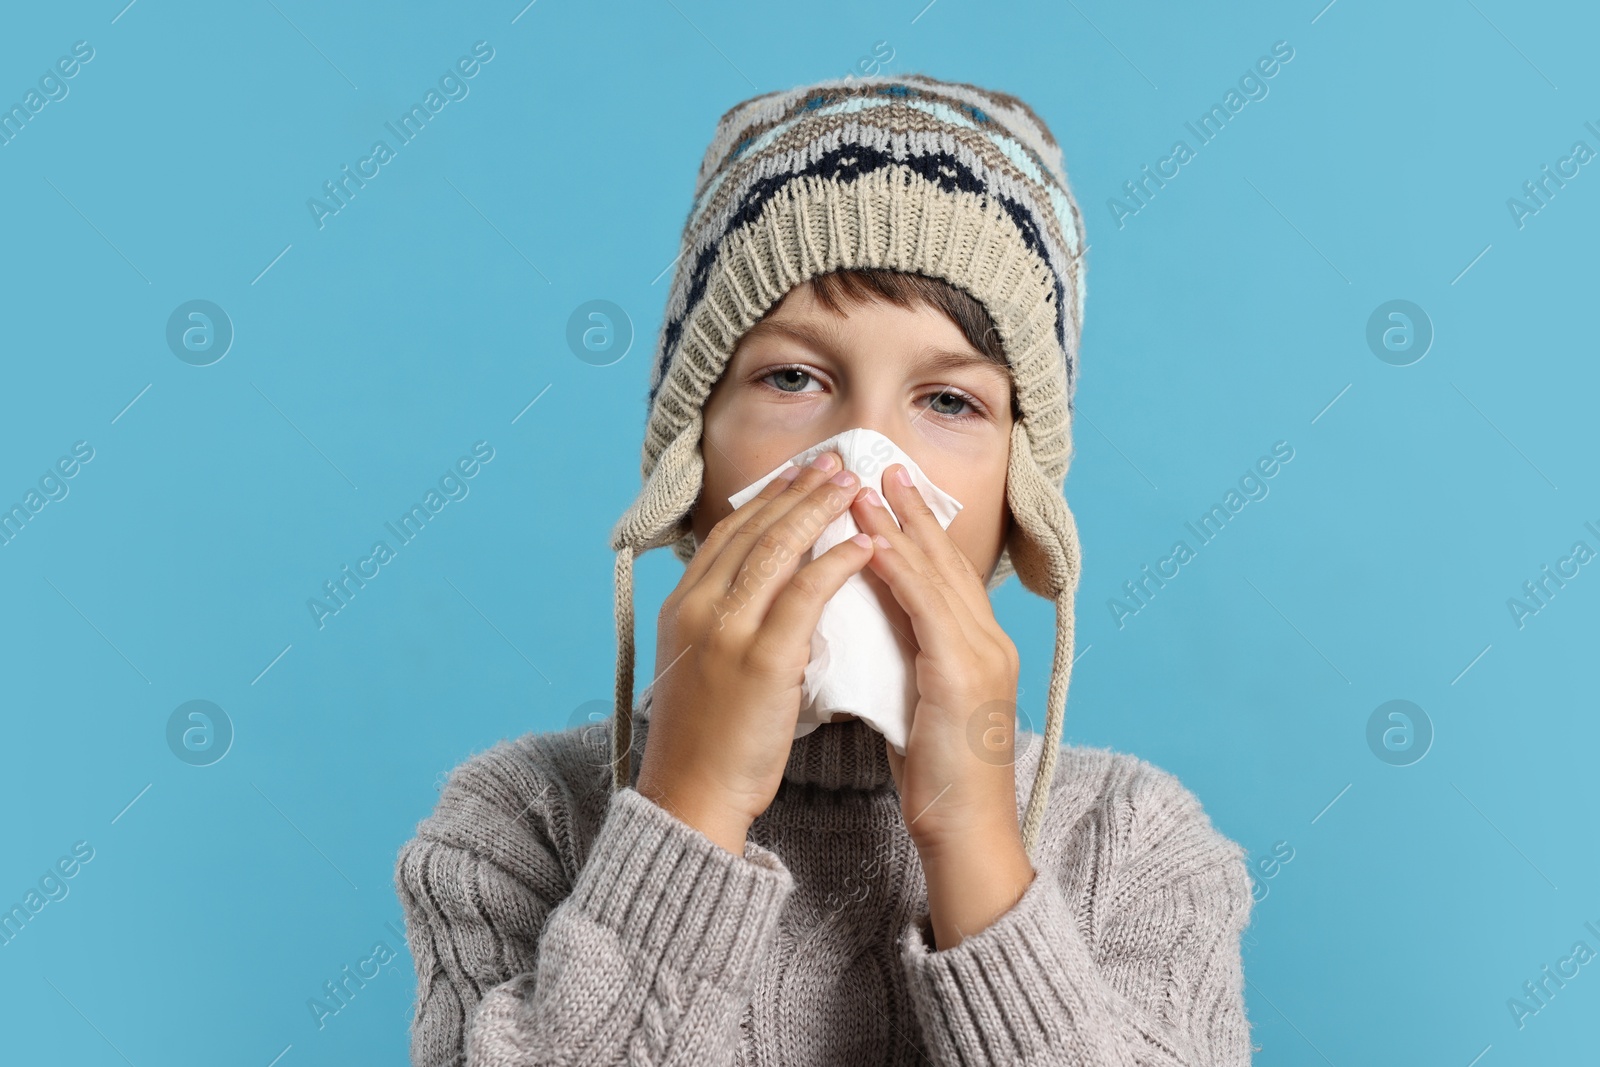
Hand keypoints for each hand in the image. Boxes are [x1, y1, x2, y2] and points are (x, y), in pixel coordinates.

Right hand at [637, 449, 875, 852]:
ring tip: (855, 485)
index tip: (800, 473)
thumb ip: (727, 622)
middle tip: (835, 461)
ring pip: (777, 550)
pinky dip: (837, 562)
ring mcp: (727, 631)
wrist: (692, 795)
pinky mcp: (761, 659)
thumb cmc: (705, 739)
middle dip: (797, 490)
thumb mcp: (701, 664)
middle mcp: (698, 608)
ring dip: (819, 510)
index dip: (767, 499)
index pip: (729, 534)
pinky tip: (865, 544)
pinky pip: (804, 594)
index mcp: (683, 606)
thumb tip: (764, 592)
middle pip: (752, 530)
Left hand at [848, 463, 1024, 855]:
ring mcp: (981, 655)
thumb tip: (871, 628)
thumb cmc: (939, 780)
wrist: (968, 833)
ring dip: (897, 526)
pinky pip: (925, 607)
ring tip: (864, 488)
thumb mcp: (921, 705)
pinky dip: (897, 570)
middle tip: (880, 465)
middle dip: (911, 510)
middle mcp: (988, 641)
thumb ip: (907, 660)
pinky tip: (870, 543)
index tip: (887, 492)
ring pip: (935, 574)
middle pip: (946, 560)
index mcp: (979, 648)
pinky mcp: (963, 674)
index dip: (917, 530)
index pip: (944, 574)